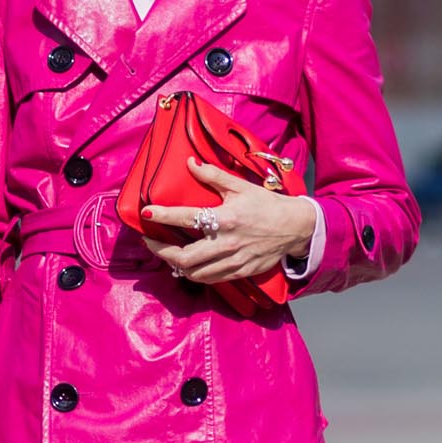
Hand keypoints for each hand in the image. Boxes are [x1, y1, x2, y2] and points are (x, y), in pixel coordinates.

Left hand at [143, 158, 316, 284]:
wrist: (295, 227)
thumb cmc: (267, 205)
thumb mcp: (241, 186)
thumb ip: (213, 176)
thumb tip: (190, 163)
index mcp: (226, 218)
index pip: (186, 217)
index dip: (163, 215)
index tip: (146, 213)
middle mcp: (227, 243)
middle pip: (185, 256)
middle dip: (161, 251)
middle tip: (149, 241)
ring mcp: (233, 261)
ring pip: (195, 273)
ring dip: (175, 265)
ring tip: (165, 254)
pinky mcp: (240, 272)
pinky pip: (211, 279)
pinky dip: (194, 274)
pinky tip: (187, 266)